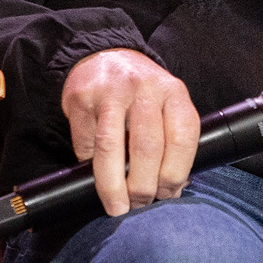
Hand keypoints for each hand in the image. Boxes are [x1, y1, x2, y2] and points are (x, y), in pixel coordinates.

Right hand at [62, 48, 199, 215]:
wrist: (104, 56)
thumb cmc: (140, 91)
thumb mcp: (166, 105)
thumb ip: (173, 140)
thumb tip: (175, 190)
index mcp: (173, 92)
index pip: (182, 139)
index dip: (175, 175)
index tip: (167, 196)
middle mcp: (144, 88)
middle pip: (147, 147)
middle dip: (143, 187)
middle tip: (139, 206)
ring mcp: (110, 92)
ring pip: (111, 148)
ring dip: (113, 186)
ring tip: (117, 207)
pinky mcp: (81, 99)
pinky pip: (85, 143)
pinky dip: (90, 167)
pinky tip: (96, 177)